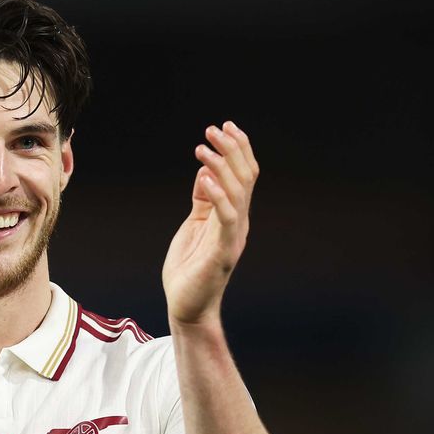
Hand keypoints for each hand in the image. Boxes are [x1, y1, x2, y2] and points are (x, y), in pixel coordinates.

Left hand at [162, 121, 259, 325]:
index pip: (244, 175)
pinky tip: (204, 177)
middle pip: (245, 177)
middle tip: (213, 128)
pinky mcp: (223, 251)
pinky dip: (217, 194)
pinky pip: (226, 217)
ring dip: (221, 166)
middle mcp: (238, 222)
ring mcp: (233, 236)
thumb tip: (205, 170)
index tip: (224, 126)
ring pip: (237, 192)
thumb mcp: (194, 225)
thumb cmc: (189, 269)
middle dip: (231, 149)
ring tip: (202, 147)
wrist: (188, 307)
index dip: (238, 149)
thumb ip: (202, 199)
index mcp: (233, 215)